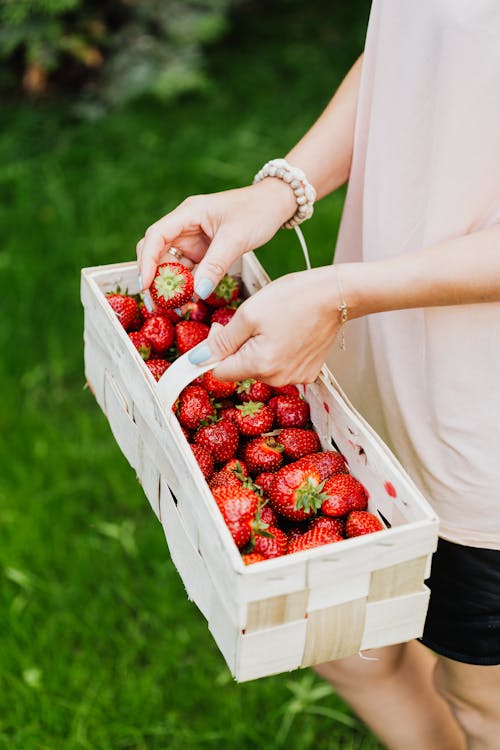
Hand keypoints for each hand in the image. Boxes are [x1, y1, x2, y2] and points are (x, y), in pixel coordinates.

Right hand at [137, 179, 295, 296]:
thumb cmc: (257, 211)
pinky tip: (187, 301)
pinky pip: (188, 271)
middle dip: (154, 278)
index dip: (148, 261)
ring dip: (170, 285)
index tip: (145, 285)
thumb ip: (215, 265)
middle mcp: (184, 226)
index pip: (157, 236)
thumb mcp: (236, 238)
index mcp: (188, 214)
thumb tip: (197, 292)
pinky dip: (186, 286)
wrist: (276, 205)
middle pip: (157, 252)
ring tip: (173, 308)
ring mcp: (193, 240)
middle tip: (156, 304)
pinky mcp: (203, 251)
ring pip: (172, 265)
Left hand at [189, 266, 341, 385]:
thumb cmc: (294, 298)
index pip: (218, 372)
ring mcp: (295, 377)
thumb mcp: (249, 313)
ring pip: (260, 368)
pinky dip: (277, 351)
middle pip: (240, 370)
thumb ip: (222, 340)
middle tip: (249, 319)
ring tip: (273, 323)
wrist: (336, 295)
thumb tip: (197, 359)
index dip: (213, 351)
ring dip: (257, 349)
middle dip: (237, 347)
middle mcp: (278, 379)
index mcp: (260, 365)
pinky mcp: (308, 372)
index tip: (221, 328)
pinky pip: (280, 366)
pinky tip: (288, 332)